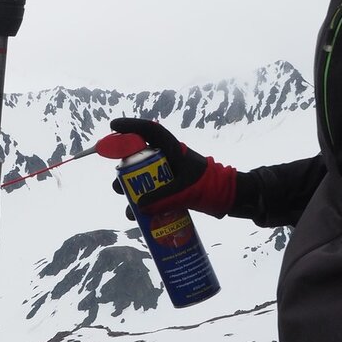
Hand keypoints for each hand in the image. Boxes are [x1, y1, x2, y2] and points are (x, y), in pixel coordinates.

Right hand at [107, 116, 237, 216]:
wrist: (228, 198)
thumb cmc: (210, 186)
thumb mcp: (186, 191)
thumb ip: (163, 198)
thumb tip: (138, 206)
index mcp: (173, 149)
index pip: (149, 131)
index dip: (130, 126)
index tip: (113, 125)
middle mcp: (167, 159)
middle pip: (139, 158)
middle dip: (124, 172)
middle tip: (117, 185)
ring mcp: (168, 174)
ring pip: (142, 177)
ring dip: (131, 190)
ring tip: (127, 205)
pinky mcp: (171, 188)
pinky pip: (151, 192)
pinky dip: (143, 204)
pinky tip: (138, 216)